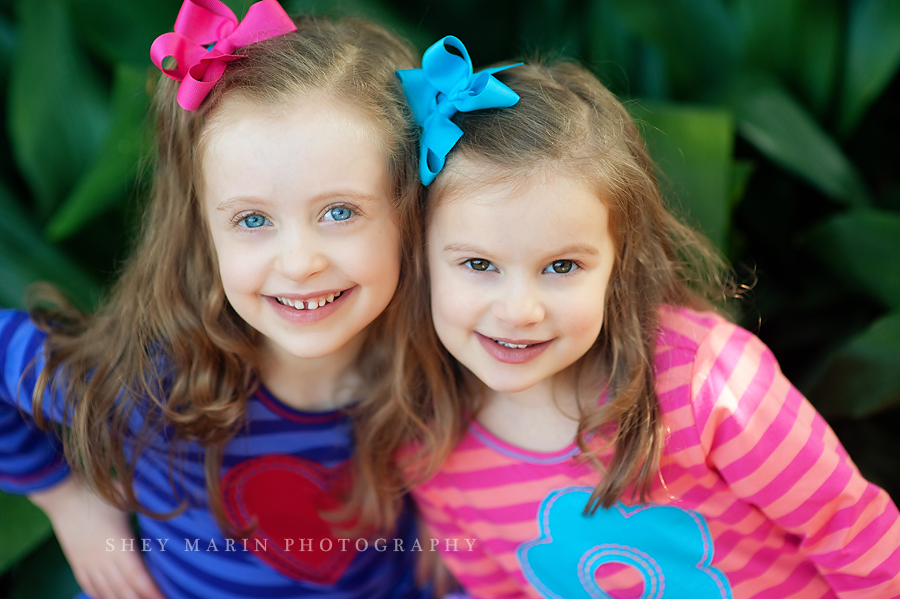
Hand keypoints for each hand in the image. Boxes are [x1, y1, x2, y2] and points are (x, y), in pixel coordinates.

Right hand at [28, 477, 163, 598]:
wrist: (62, 494)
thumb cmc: (99, 493)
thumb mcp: (127, 497)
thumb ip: (149, 502)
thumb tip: (171, 501)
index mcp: (119, 545)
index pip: (138, 576)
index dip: (151, 591)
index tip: (163, 598)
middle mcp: (103, 559)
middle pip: (123, 590)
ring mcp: (88, 563)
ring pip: (105, 591)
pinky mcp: (76, 562)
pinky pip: (88, 585)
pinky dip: (99, 595)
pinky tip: (108, 598)